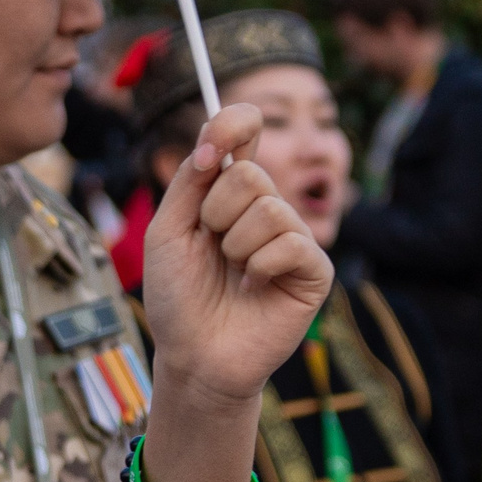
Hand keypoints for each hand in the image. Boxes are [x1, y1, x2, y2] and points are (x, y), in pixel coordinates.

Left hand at [138, 102, 333, 410]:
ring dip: (235, 246)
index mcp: (230, 192)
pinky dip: (261, 267)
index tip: (210, 149)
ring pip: (269, 208)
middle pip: (252, 174)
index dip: (233, 125)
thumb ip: (190, 181)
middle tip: (211, 248)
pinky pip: (290, 243)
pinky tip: (254, 288)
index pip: (246, 131)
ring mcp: (293, 237)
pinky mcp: (314, 270)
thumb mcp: (167, 232)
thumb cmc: (177, 298)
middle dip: (216, 214)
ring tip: (232, 274)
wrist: (193, 356)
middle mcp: (266, 207)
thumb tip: (215, 142)